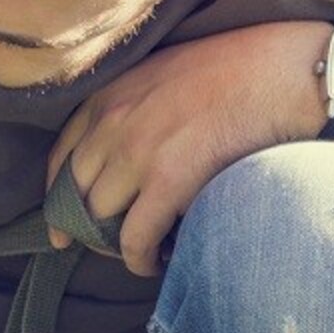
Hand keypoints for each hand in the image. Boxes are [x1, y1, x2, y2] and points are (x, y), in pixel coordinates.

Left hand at [46, 21, 332, 276]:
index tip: (58, 225)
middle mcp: (110, 124)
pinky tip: (153, 263)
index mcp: (104, 97)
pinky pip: (135, 236)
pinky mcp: (169, 180)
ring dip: (113, 244)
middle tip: (104, 247)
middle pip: (75, 192)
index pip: (60, 158)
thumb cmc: (228, 69)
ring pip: (100, 218)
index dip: (55, 198)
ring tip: (137, 253)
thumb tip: (120, 156)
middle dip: (84, 226)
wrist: (277, 69)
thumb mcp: (156, 76)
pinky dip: (139, 259)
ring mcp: (136, 152)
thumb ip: (129, 109)